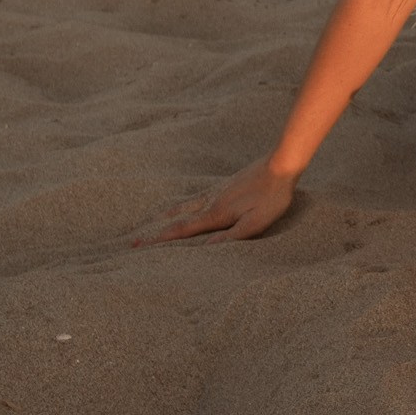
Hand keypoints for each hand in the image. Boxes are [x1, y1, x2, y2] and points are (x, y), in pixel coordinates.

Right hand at [132, 159, 297, 245]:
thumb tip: (206, 250)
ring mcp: (217, 191)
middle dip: (156, 230)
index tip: (139, 247)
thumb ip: (231, 237)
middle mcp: (211, 201)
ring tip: (153, 220)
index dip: (160, 240)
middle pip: (178, 218)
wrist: (280, 165)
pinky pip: (197, 196)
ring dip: (167, 215)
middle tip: (135, 239)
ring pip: (185, 205)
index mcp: (216, 214)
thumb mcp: (256, 222)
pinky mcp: (225, 184)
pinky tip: (187, 203)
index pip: (183, 231)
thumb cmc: (272, 197)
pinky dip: (184, 202)